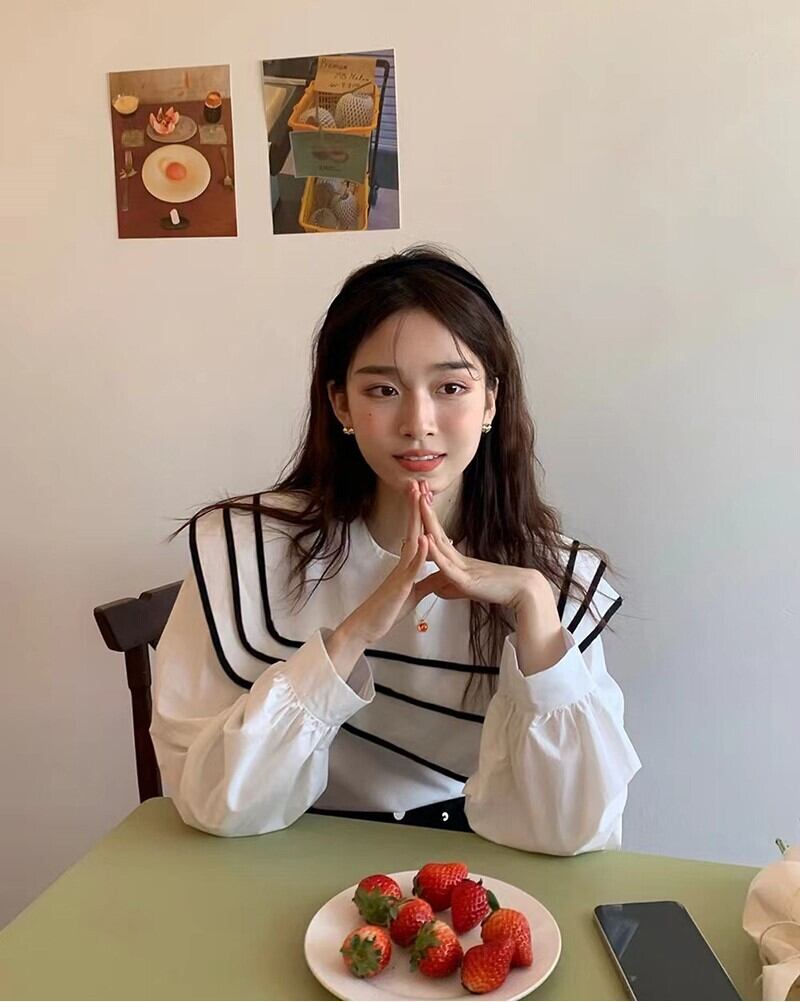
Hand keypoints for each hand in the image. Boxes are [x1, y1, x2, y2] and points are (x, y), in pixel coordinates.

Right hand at [341, 480, 430, 644]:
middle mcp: (402, 563)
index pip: (415, 533)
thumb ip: (425, 583)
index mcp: (406, 564)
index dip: (419, 515)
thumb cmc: (387, 610)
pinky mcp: (400, 586)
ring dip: (416, 520)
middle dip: (414, 506)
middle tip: (416, 483)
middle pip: (411, 529)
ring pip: (411, 541)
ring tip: (419, 498)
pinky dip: (420, 553)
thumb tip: (438, 577)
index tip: (421, 495)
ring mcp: (400, 573)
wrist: (367, 627)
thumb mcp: (413, 594)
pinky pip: (412, 567)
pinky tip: (425, 539)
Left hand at [414, 480, 544, 611]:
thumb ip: (452, 587)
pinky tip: (427, 538)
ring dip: (429, 520)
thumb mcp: (469, 589)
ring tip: (420, 500)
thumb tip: (437, 589)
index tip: (418, 497)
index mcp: (458, 560)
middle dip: (425, 508)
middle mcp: (459, 559)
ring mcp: (463, 568)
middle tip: (416, 485)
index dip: (426, 517)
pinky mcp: (467, 581)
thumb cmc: (499, 589)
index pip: (437, 534)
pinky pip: (448, 565)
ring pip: (440, 541)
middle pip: (436, 530)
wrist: (524, 591)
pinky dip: (437, 552)